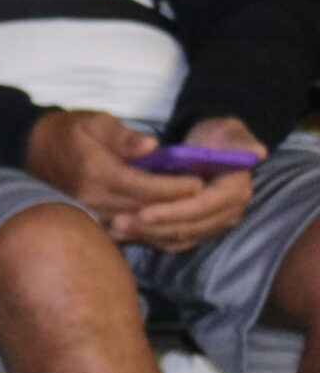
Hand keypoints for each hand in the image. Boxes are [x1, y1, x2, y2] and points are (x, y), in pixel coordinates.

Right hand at [22, 109, 257, 251]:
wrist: (31, 149)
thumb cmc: (68, 131)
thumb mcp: (96, 122)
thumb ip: (124, 136)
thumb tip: (152, 147)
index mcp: (98, 173)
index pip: (147, 188)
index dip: (176, 187)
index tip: (201, 182)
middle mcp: (93, 198)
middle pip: (146, 210)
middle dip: (178, 206)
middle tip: (207, 199)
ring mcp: (91, 212)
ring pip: (137, 224)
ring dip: (165, 219)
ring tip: (191, 210)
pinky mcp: (90, 219)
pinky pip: (125, 230)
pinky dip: (148, 227)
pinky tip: (165, 220)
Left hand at [116, 116, 264, 251]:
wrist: (212, 146)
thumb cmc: (217, 135)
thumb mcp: (227, 131)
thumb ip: (240, 141)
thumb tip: (257, 151)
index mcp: (236, 191)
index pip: (203, 207)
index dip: (175, 211)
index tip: (144, 212)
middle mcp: (227, 213)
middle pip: (189, 228)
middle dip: (153, 227)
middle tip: (119, 222)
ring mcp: (211, 225)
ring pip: (177, 238)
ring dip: (146, 236)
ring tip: (115, 228)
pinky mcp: (195, 230)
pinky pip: (170, 240)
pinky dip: (146, 238)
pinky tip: (120, 233)